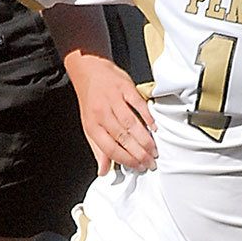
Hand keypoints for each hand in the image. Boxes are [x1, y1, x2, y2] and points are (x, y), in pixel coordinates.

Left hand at [67, 55, 156, 175]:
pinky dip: (146, 116)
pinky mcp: (124, 88)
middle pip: (122, 138)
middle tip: (150, 163)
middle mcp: (101, 113)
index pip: (109, 148)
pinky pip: (137, 104)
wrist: (88, 69)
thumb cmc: (91, 100)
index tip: (137, 167)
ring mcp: (113, 99)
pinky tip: (153, 127)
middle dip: (138, 153)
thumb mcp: (89, 126)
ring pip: (130, 123)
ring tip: (153, 150)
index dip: (125, 160)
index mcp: (92, 125)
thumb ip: (98, 149)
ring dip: (144, 139)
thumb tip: (103, 171)